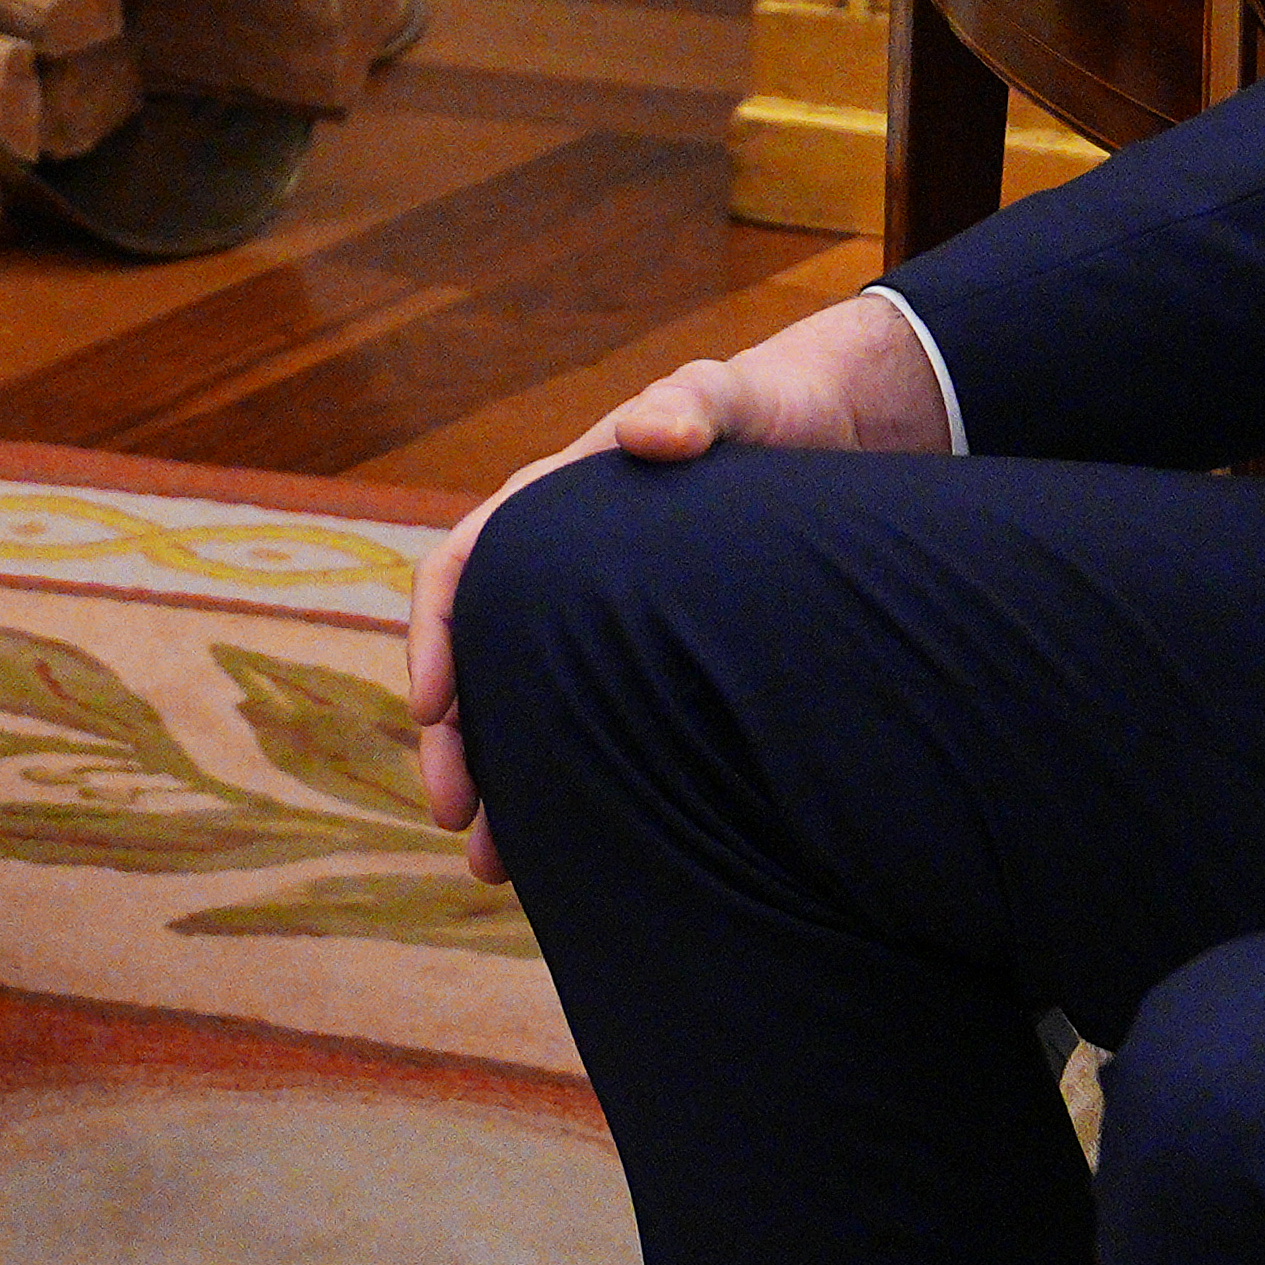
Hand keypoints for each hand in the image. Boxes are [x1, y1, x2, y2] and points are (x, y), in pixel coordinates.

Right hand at [394, 288, 950, 875]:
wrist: (828, 433)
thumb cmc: (762, 410)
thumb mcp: (724, 397)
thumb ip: (688, 406)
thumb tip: (649, 432)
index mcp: (554, 509)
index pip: (464, 569)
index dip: (438, 637)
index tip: (435, 707)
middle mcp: (565, 573)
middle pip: (483, 661)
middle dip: (457, 741)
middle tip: (453, 818)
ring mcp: (610, 623)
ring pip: (534, 708)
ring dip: (507, 784)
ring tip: (494, 867)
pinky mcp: (660, 662)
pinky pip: (600, 725)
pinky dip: (577, 782)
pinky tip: (584, 842)